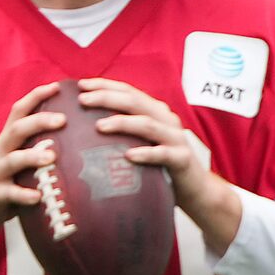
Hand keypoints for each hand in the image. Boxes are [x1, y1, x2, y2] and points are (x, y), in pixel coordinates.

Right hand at [0, 83, 63, 274]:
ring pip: (12, 159)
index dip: (35, 97)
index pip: (19, 113)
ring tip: (52, 156)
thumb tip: (77, 146)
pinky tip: (38, 197)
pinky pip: (9, 193)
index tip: (57, 86)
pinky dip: (24, 195)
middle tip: (63, 118)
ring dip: (32, 156)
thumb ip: (38, 154)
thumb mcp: (19, 168)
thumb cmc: (4, 189)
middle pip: (16, 129)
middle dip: (39, 121)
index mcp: (7, 143)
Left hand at [76, 78, 240, 242]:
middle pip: (135, 102)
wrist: (194, 188)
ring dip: (122, 122)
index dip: (105, 85)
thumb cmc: (159, 165)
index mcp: (155, 111)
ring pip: (147, 124)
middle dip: (107, 98)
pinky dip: (146, 153)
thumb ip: (122, 130)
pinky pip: (163, 154)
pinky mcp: (183, 159)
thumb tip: (82, 124)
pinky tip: (128, 155)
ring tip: (99, 126)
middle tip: (82, 100)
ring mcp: (176, 138)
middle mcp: (166, 120)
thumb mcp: (141, 141)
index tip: (80, 85)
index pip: (128, 91)